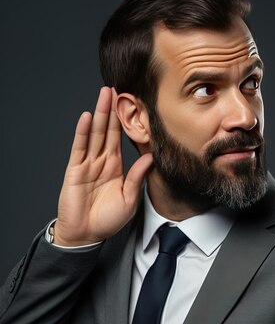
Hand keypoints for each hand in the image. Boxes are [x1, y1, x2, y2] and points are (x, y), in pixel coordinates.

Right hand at [54, 87, 152, 245]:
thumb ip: (137, 178)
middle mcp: (102, 162)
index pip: (121, 139)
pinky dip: (82, 132)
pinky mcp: (75, 170)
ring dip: (100, 114)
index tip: (133, 104)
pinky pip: (80, 148)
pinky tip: (86, 117)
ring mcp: (88, 164)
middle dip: (113, 110)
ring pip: (95, 134)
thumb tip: (150, 158)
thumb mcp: (129, 199)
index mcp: (116, 167)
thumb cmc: (107, 220)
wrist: (86, 234)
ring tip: (105, 94)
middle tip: (117, 88)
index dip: (126, 122)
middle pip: (107, 130)